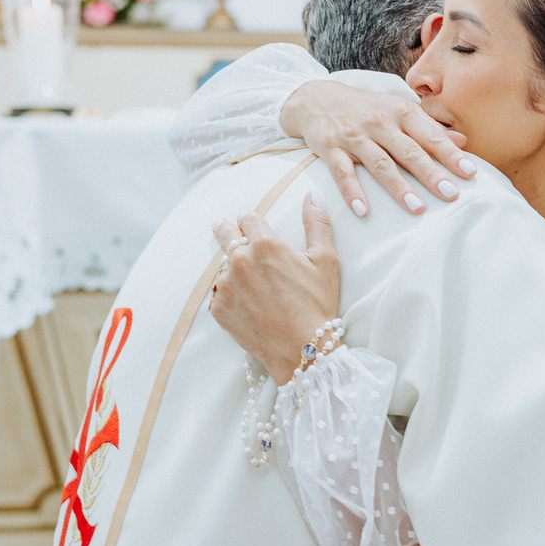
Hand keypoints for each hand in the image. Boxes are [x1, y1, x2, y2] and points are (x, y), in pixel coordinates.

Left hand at [210, 192, 340, 383]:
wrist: (302, 350)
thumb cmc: (318, 305)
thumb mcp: (326, 261)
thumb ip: (317, 224)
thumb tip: (313, 195)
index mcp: (265, 243)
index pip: (249, 218)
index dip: (252, 219)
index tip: (252, 222)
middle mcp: (240, 260)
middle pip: (225, 233)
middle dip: (227, 229)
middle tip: (223, 226)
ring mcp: (226, 285)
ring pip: (222, 265)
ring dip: (230, 265)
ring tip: (242, 274)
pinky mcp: (219, 309)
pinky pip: (219, 292)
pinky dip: (228, 292)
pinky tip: (243, 299)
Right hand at [280, 80, 474, 217]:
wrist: (316, 97)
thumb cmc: (366, 108)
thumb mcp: (398, 110)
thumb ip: (428, 127)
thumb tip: (462, 142)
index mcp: (400, 112)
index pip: (429, 136)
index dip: (450, 154)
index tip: (470, 172)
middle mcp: (379, 123)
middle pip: (409, 152)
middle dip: (431, 173)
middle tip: (451, 194)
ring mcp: (354, 136)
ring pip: (380, 164)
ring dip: (398, 187)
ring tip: (417, 208)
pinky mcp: (330, 148)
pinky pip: (342, 173)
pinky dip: (352, 192)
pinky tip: (363, 211)